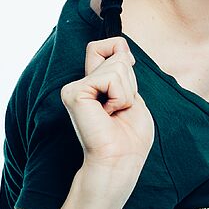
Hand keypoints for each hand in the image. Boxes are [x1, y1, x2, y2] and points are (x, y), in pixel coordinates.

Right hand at [60, 37, 154, 180]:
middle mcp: (82, 83)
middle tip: (120, 109)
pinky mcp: (74, 93)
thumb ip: (124, 71)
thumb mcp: (134, 96)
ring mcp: (76, 87)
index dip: (123, 54)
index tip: (127, 85)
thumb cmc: (130, 139)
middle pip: (118, 54)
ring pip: (117, 65)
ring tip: (114, 113)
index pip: (109, 46)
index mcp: (95, 84)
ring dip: (126, 92)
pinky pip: (110, 78)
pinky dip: (120, 97)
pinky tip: (107, 115)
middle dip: (130, 82)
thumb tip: (120, 45)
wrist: (120, 163)